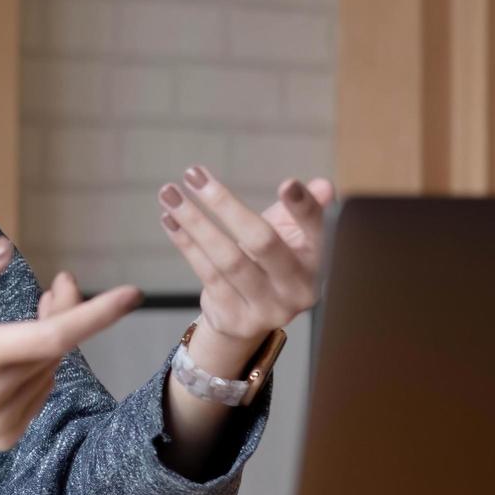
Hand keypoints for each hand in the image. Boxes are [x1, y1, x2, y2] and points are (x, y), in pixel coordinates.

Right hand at [0, 236, 141, 450]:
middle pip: (56, 348)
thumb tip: (6, 248)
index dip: (95, 314)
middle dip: (67, 311)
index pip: (52, 337)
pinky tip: (17, 352)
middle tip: (60, 283)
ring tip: (35, 311)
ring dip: (52, 340)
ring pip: (51, 371)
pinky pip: (39, 393)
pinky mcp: (2, 438)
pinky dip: (38, 368)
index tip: (132, 294)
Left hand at [157, 166, 337, 343]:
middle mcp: (298, 290)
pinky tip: (170, 220)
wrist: (249, 315)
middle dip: (225, 204)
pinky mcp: (236, 320)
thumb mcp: (290, 233)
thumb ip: (301, 210)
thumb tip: (324, 187)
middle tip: (194, 174)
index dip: (303, 208)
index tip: (287, 183)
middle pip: (263, 242)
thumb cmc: (271, 260)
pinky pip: (208, 274)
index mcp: (317, 261)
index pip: (315, 229)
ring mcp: (267, 309)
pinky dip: (187, 243)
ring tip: (170, 194)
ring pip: (228, 258)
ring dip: (195, 221)